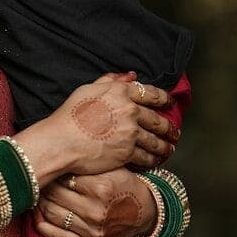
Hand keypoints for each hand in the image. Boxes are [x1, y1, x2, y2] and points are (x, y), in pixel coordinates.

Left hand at [34, 169, 155, 236]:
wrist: (146, 211)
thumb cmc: (126, 184)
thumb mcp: (112, 167)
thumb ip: (87, 163)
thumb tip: (55, 156)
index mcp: (100, 187)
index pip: (63, 176)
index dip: (53, 169)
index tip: (48, 164)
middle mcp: (95, 211)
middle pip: (54, 194)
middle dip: (43, 183)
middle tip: (37, 175)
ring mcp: (91, 230)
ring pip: (51, 213)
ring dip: (39, 201)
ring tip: (36, 191)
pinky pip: (56, 236)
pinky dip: (41, 224)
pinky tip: (37, 213)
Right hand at [51, 73, 174, 174]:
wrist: (61, 140)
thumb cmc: (69, 115)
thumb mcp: (88, 90)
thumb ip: (110, 81)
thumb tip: (130, 76)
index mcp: (121, 92)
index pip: (151, 94)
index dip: (164, 99)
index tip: (170, 103)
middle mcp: (129, 110)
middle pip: (157, 119)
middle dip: (169, 127)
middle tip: (174, 131)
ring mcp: (130, 132)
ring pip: (155, 140)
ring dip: (165, 145)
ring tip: (169, 148)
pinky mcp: (127, 152)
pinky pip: (146, 156)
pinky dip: (153, 159)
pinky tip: (156, 160)